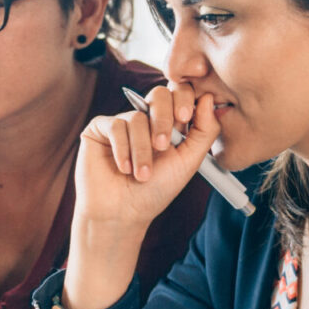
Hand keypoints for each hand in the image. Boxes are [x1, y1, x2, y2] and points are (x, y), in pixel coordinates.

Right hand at [64, 88, 221, 308]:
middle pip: (158, 94)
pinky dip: (122, 149)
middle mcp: (146, 119)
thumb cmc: (155, 191)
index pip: (179, 94)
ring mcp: (122, 122)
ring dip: (142, 150)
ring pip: (137, 118)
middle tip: (163, 146)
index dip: (183, 98)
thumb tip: (208, 97)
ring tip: (141, 175)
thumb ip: (204, 130)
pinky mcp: (99, 129)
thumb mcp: (188, 162)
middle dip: (163, 119)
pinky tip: (123, 168)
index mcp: (170, 124)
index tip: (185, 117)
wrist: (122, 213)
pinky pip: (115, 125)